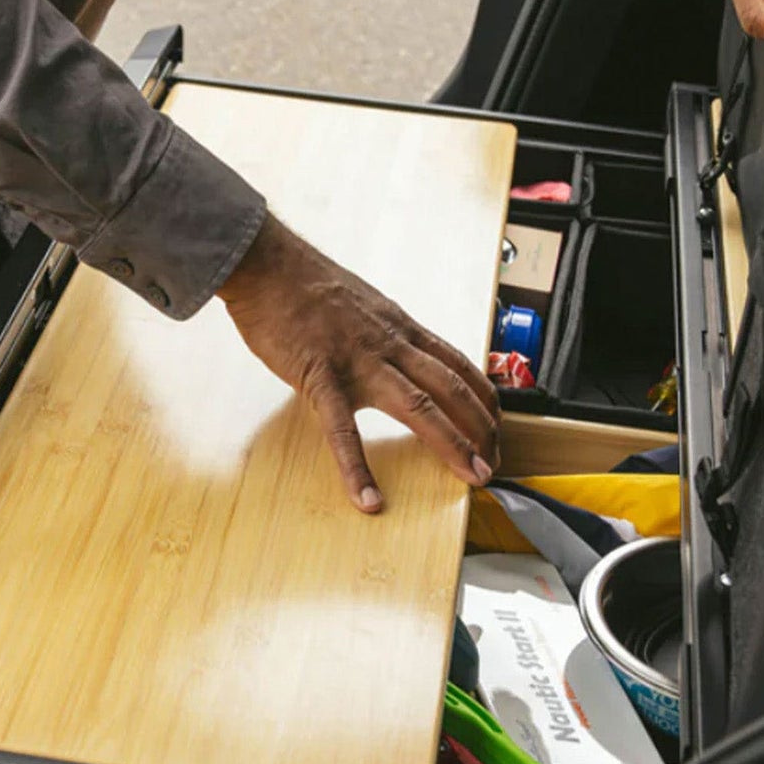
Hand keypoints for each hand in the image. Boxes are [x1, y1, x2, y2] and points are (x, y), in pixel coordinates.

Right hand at [217, 213, 499, 513]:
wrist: (266, 264)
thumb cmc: (304, 283)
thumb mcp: (363, 302)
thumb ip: (383, 331)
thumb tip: (396, 353)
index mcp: (399, 328)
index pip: (458, 365)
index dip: (484, 400)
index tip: (497, 427)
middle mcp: (389, 344)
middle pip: (451, 389)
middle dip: (481, 429)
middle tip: (494, 465)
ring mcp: (357, 362)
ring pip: (419, 406)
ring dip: (452, 444)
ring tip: (471, 476)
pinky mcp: (320, 377)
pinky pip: (342, 429)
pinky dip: (357, 468)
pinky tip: (368, 498)